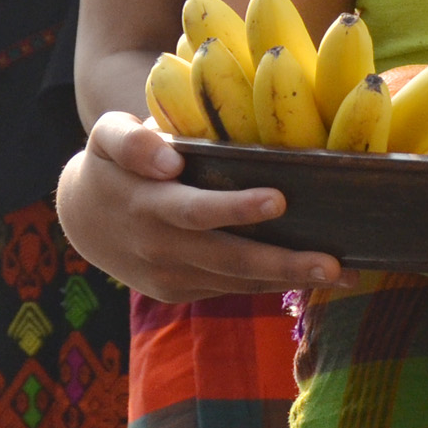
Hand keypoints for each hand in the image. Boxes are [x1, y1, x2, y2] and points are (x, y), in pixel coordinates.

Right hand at [54, 111, 341, 301]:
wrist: (83, 217)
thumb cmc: (110, 164)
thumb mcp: (106, 136)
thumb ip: (130, 140)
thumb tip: (167, 158)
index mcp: (147, 206)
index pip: (195, 212)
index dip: (235, 208)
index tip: (278, 198)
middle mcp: (161, 249)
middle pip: (228, 259)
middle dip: (282, 263)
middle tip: (332, 264)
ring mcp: (172, 277)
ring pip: (238, 281)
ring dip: (290, 280)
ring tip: (345, 276)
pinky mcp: (183, 292)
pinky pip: (233, 288)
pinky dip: (273, 284)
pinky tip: (317, 278)